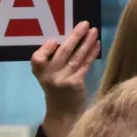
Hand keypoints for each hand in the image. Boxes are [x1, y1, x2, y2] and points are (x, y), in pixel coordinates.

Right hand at [31, 21, 99, 136]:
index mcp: (38, 71)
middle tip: (85, 23)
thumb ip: (52, 60)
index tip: (56, 40)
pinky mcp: (76, 83)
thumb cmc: (56, 89)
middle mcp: (48, 75)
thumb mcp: (47, 75)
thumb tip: (67, 37)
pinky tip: (97, 44)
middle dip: (75, 36)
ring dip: (86, 42)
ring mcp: (62, 79)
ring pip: (76, 56)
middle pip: (62, 52)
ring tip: (94, 31)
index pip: (39, 57)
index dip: (47, 48)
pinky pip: (85, 64)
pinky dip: (92, 53)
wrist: (64, 113)